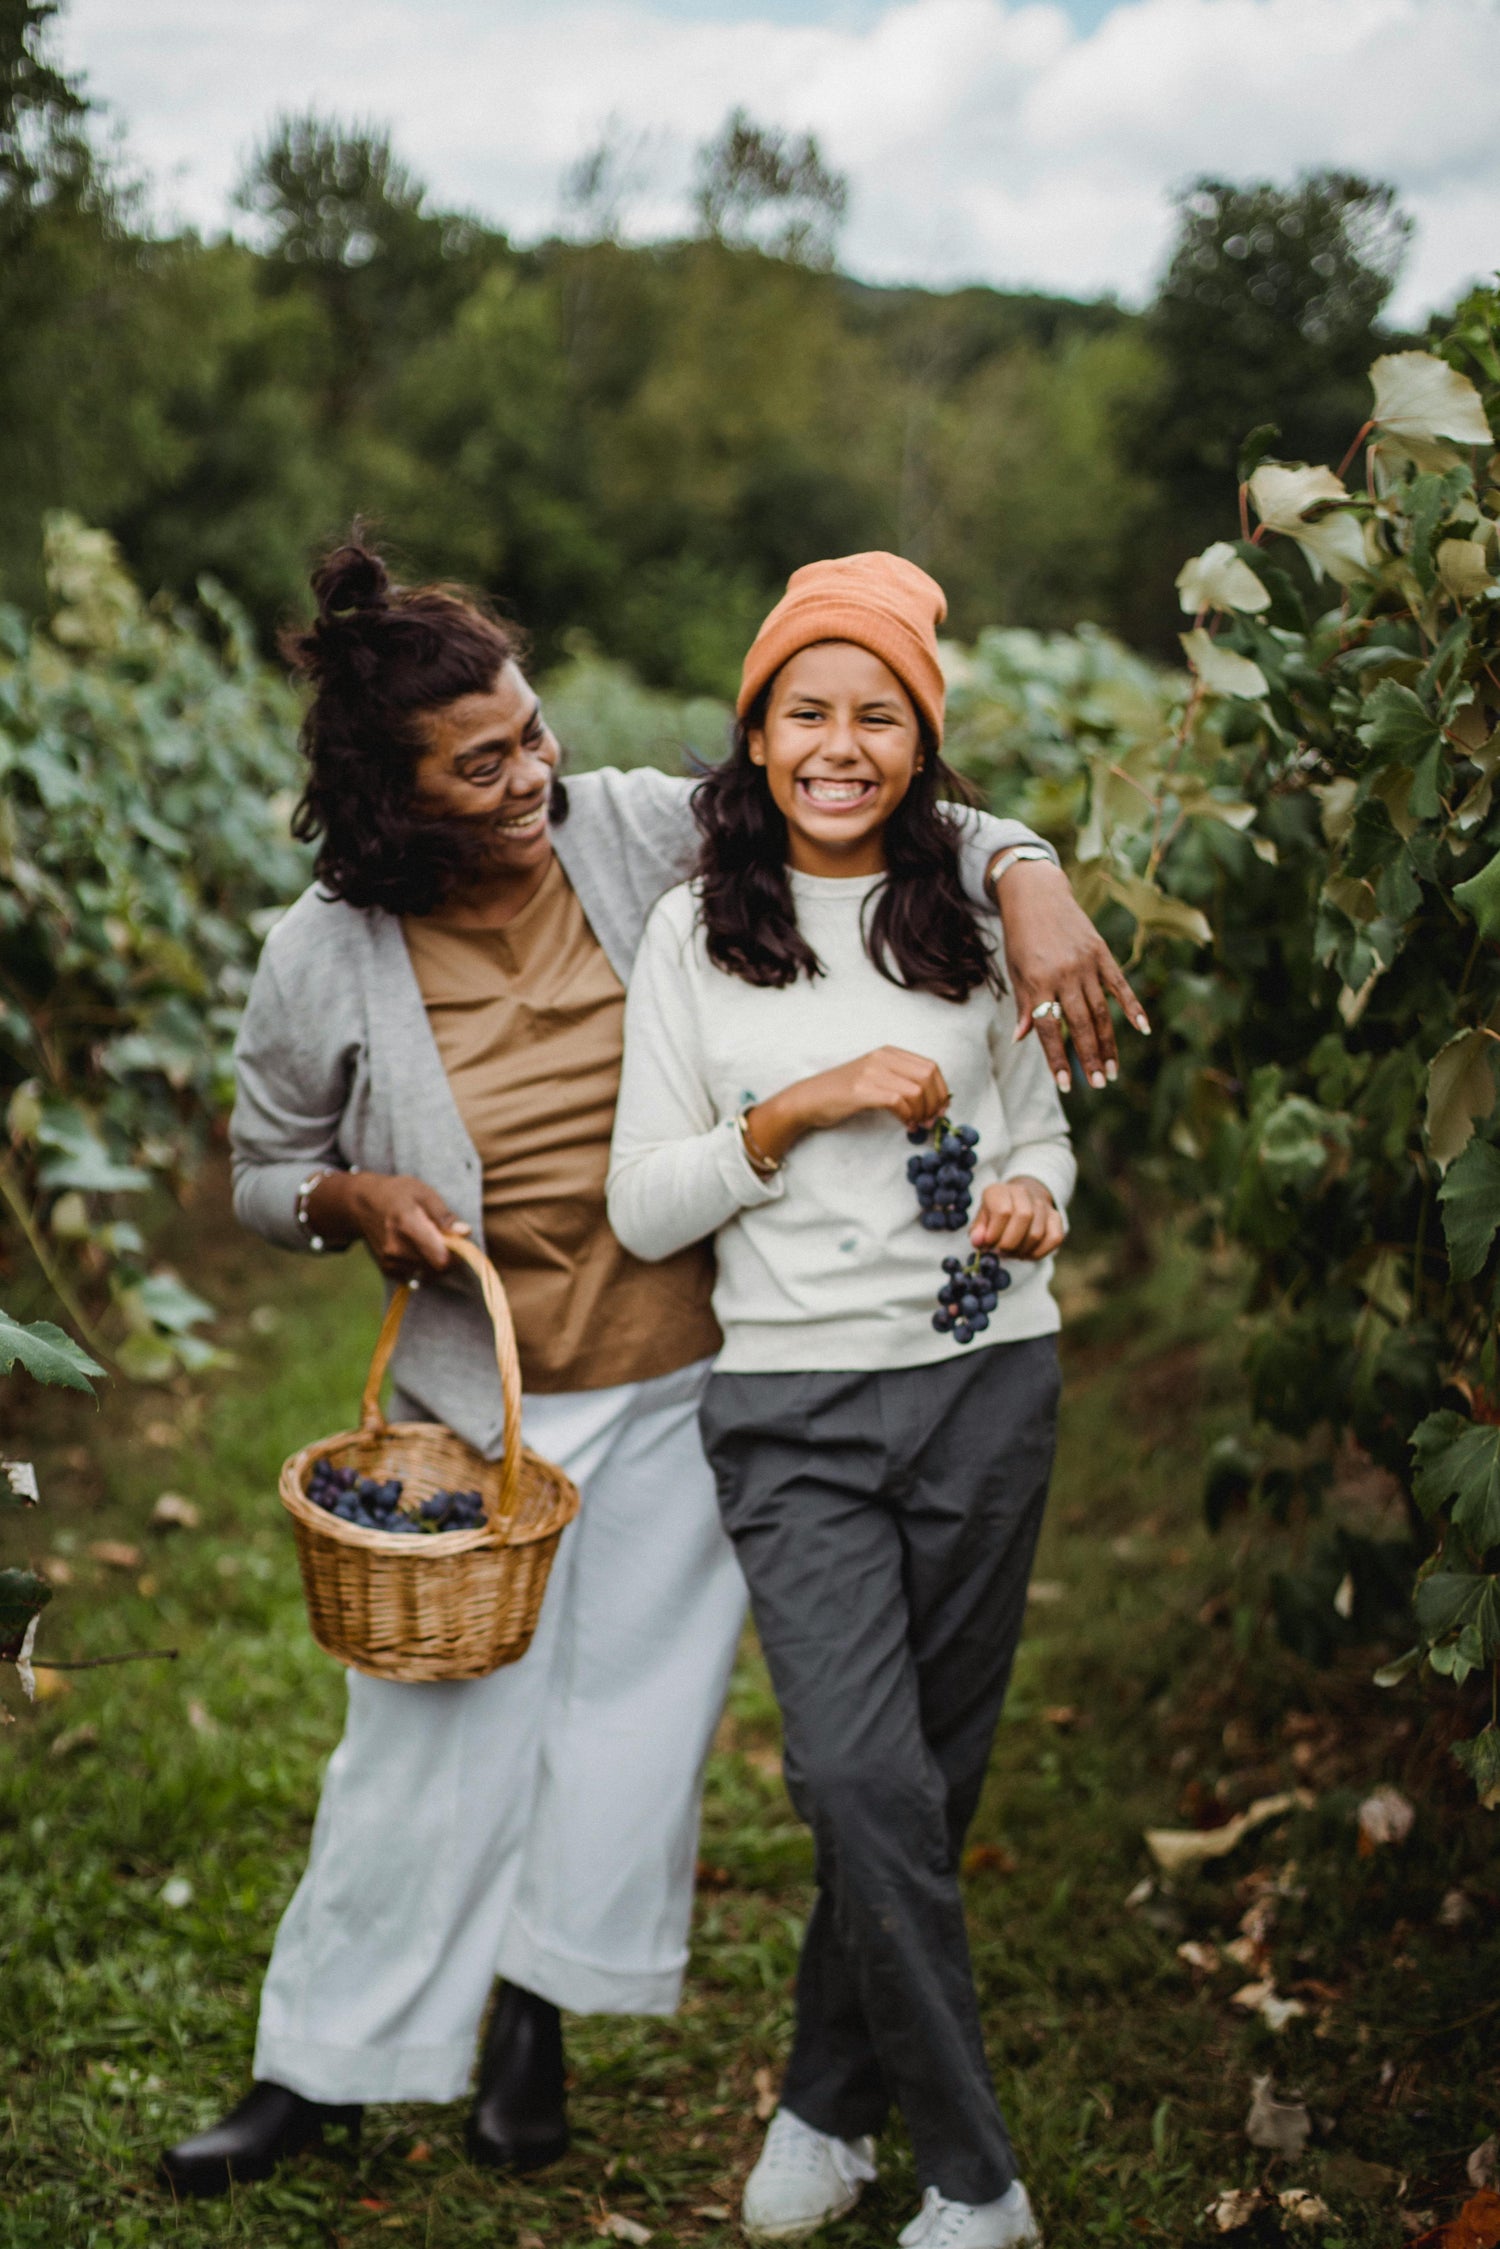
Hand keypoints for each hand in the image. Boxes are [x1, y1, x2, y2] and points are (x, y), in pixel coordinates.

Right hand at [308, 1170, 470, 1281]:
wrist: (363, 1204)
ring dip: (435, 1261)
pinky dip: (422, 1265)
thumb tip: (465, 1232)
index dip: (456, 1254)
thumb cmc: (398, 1194)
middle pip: (438, 1268)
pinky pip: (417, 1275)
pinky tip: (415, 1247)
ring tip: (426, 1239)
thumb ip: (444, 1216)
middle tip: (443, 1237)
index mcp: (408, 1224)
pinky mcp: (387, 1269)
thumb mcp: (423, 1193)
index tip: (457, 1240)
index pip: (440, 1258)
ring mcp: (390, 1261)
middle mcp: (397, 1247)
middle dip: (448, 1256)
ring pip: (429, 1273)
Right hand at [746, 1047, 948, 1165]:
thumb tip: (934, 1101)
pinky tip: (906, 1125)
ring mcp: (871, 1072)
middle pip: (927, 1076)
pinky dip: (907, 1116)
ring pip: (916, 1090)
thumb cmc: (844, 1093)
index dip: (941, 1090)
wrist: (809, 1099)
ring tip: (917, 1125)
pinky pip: (897, 1101)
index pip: (930, 1066)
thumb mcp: (876, 1077)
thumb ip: (901, 1081)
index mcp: (889, 1053)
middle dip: (935, 1102)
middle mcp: (882, 1058)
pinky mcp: (861, 1090)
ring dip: (922, 1112)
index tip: (941, 1110)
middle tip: (931, 1121)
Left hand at [970, 1176, 1063, 1260]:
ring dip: (1022, 1250)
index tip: (988, 1245)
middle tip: (1001, 1252)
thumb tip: (978, 1242)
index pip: (1003, 1212)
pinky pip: (1054, 1239)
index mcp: (999, 1191)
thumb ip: (978, 1231)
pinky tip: (1026, 1253)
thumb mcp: (981, 1220)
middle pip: (1023, 1218)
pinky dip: (1039, 1253)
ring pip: (1037, 1233)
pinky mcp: (1056, 1217)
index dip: (995, 1235)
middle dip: (1010, 1243)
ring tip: (1012, 1253)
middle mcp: (1023, 1192)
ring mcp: (1042, 1204)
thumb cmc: (994, 1216)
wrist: (1017, 1202)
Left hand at [990, 856, 1149, 1091]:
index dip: (1057, 1058)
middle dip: (1090, 1057)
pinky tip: (1143, 1028)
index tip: (1066, 1084)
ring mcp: (1086, 964)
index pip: (1049, 1028)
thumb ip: (1024, 1005)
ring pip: (1101, 1011)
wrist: (1036, 894)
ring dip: (1108, 1042)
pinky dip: (1132, 1006)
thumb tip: (1022, 1038)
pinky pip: (1119, 985)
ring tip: (1113, 1070)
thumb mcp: (1016, 971)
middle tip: (1099, 1084)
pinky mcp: (1102, 953)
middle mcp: (1064, 975)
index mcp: (1038, 982)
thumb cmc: (1021, 937)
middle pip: (1080, 1024)